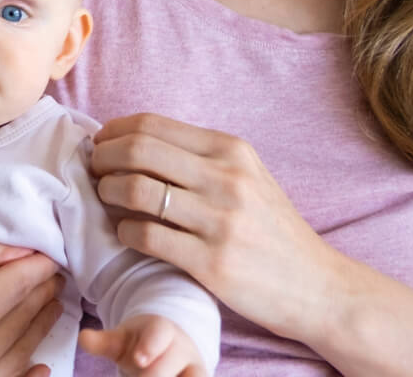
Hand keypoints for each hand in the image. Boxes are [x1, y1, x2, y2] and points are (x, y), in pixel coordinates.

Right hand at [0, 232, 63, 376]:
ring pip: (21, 352)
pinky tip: (41, 363)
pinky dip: (26, 373)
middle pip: (25, 318)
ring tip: (50, 303)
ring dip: (40, 325)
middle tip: (54, 274)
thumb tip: (25, 251)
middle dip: (43, 292)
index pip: (19, 284)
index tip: (51, 256)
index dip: (40, 267)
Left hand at [78, 313, 207, 376]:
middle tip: (139, 376)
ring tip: (145, 376)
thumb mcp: (121, 340)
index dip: (150, 346)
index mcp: (161, 329)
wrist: (168, 348)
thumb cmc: (139, 344)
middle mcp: (184, 349)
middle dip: (152, 373)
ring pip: (194, 375)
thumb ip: (103, 342)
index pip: (159, 333)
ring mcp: (196, 368)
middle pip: (169, 363)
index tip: (139, 358)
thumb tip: (84, 338)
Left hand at [88, 113, 344, 343]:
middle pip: (138, 150)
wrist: (318, 287)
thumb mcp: (247, 177)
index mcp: (231, 150)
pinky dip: (124, 231)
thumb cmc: (272, 230)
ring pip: (136, 190)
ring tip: (106, 200)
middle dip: (102, 158)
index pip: (153, 124)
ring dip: (107, 192)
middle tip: (93, 170)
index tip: (100, 144)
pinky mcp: (212, 262)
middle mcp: (226, 178)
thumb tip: (135, 139)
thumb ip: (199, 158)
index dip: (114, 132)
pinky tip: (126, 233)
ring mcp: (220, 220)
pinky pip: (146, 235)